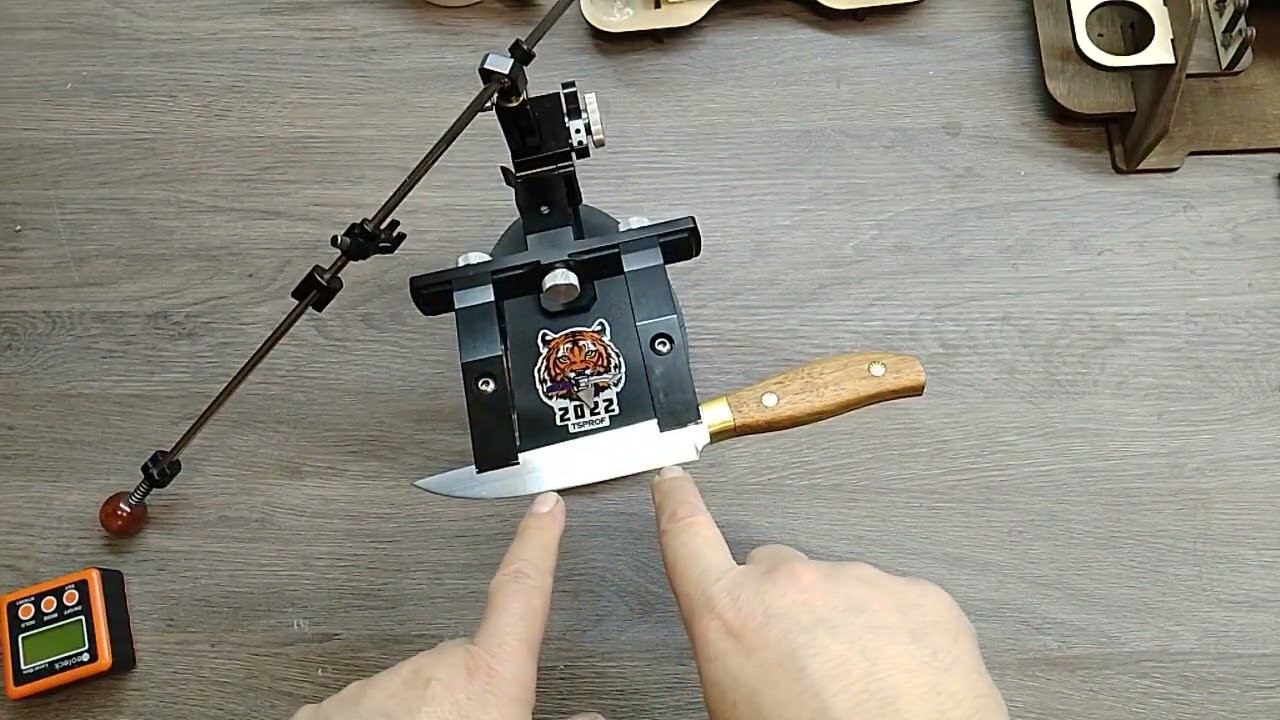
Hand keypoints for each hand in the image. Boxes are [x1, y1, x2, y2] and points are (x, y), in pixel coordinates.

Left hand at [293, 492, 602, 719]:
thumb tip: (592, 719)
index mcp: (488, 679)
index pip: (522, 592)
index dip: (538, 544)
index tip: (546, 509)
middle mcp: (431, 670)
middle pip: (466, 666)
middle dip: (471, 699)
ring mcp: (375, 688)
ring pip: (413, 693)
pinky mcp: (328, 710)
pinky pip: (368, 711)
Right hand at [651, 466, 1007, 719]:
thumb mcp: (736, 705)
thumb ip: (734, 652)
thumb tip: (751, 653)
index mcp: (733, 616)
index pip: (688, 539)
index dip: (677, 505)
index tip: (673, 484)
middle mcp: (794, 586)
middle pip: (777, 573)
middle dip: (785, 610)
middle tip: (802, 669)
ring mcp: (863, 583)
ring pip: (843, 594)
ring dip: (846, 629)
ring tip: (857, 690)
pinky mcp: (922, 596)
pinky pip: (898, 608)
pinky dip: (897, 639)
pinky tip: (898, 685)